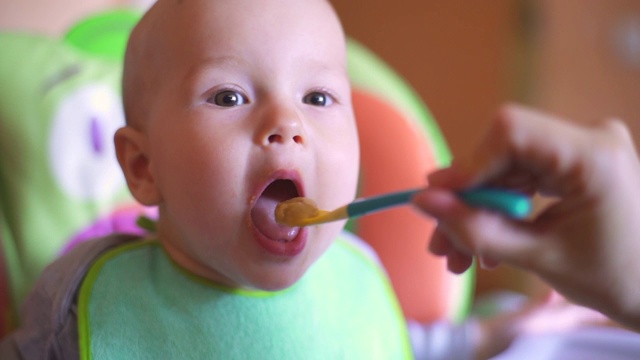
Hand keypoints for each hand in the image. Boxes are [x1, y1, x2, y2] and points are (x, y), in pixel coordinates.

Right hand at [413, 104, 639, 328]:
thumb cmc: (613, 279)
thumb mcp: (538, 258)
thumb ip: (475, 229)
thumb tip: (422, 201)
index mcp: (594, 156)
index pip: (511, 132)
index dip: (468, 165)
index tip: (440, 204)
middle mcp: (590, 139)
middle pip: (502, 152)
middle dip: (467, 199)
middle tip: (441, 243)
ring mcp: (582, 148)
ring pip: (504, 168)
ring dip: (477, 210)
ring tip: (459, 256)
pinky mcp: (574, 163)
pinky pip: (520, 176)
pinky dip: (498, 209)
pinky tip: (485, 245)